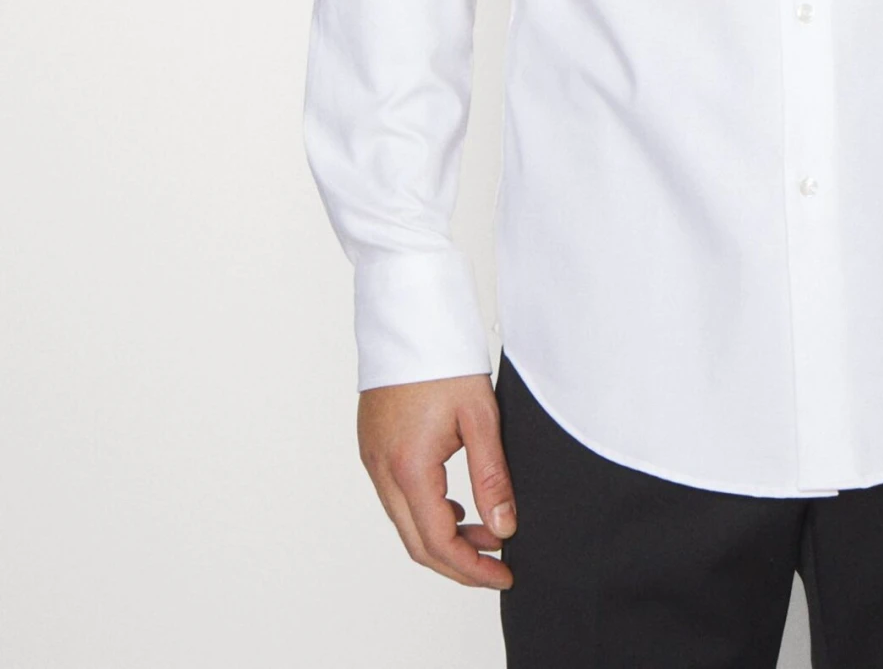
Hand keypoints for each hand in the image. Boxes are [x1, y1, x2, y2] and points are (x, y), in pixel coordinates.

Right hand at [357, 372, 517, 588]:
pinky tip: (455, 506)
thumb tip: (503, 527)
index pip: (438, 542)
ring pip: (405, 522)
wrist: (409, 314)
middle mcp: (382, 469)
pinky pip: (396, 497)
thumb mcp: (480, 417)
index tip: (503, 573)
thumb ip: (492, 477)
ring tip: (486, 530)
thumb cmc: (444, 357)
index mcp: (408, 466)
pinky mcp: (373, 446)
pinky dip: (425, 512)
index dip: (472, 567)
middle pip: (416, 542)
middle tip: (498, 562)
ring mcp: (373, 458)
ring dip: (443, 536)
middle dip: (458, 561)